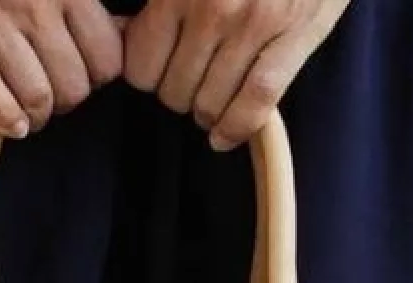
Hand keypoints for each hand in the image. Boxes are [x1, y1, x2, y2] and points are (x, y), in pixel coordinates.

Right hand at [0, 0, 124, 137]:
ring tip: (30, 114)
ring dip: (36, 116)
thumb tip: (117, 29)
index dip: (98, 78)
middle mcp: (36, 4)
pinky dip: (0, 115)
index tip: (86, 76)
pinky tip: (8, 124)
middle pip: (73, 84)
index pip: (105, 57)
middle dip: (66, 101)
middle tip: (54, 97)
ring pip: (34, 93)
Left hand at [123, 0, 348, 149]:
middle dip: (177, 94)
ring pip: (210, 102)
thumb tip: (119, 32)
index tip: (155, 72)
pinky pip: (256, 102)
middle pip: (173, 90)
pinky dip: (237, 127)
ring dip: (205, 113)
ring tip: (208, 107)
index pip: (141, 65)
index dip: (145, 77)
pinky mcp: (294, 38)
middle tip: (188, 85)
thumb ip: (157, 0)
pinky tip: (223, 139)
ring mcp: (255, 25)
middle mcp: (212, 7)